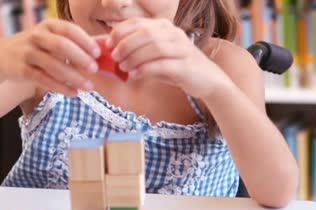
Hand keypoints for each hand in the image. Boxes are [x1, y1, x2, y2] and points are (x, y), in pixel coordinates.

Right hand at [0, 19, 100, 96]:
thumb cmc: (37, 48)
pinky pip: (44, 79)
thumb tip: (103, 51)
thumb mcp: (51, 38)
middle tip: (94, 70)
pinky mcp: (22, 70)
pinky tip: (74, 94)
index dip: (85, 41)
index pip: (70, 30)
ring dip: (74, 77)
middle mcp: (37, 36)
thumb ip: (73, 43)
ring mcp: (28, 53)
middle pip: (62, 46)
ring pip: (53, 65)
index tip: (97, 53)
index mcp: (48, 26)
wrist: (2, 55)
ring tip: (89, 87)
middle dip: (80, 58)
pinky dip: (61, 87)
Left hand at [108, 18, 229, 97]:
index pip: (138, 23)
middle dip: (125, 44)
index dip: (120, 32)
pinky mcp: (185, 66)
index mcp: (165, 27)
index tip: (108, 45)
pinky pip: (163, 64)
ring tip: (124, 67)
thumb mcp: (155, 57)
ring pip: (154, 47)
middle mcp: (174, 34)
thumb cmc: (176, 67)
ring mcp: (181, 49)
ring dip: (134, 57)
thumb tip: (110, 53)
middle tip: (115, 57)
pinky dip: (146, 69)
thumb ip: (137, 53)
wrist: (207, 80)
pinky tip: (135, 75)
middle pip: (145, 33)